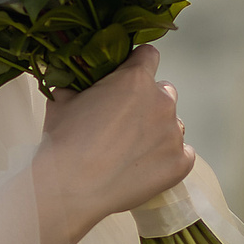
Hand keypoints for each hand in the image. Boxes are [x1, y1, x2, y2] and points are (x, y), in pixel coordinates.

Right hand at [32, 46, 195, 243]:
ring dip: (156, 131)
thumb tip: (73, 83)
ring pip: (172, 124)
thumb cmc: (63, 141)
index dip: (135, 65)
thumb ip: (77, 85)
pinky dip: (167, 158)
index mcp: (135, 79)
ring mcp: (174, 134)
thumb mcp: (61, 101)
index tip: (124, 79)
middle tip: (123, 121)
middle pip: (164, 91)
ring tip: (131, 151)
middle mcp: (162, 102)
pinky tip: (145, 168)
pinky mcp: (180, 163)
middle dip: (147, 102)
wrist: (71, 187)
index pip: (148, 55)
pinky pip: (182, 154)